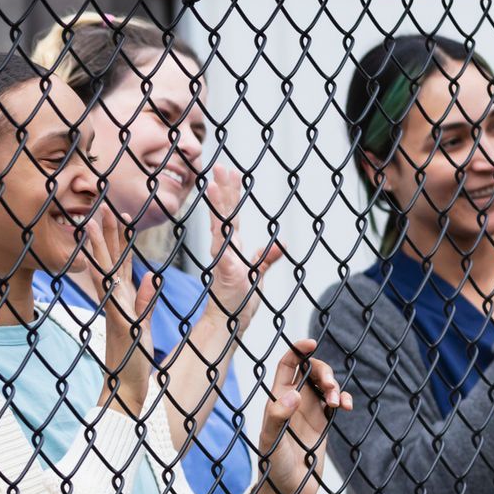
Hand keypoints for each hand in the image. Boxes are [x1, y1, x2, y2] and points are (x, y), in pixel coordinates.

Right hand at [83, 205, 158, 415]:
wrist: (128, 388)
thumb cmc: (134, 356)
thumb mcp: (142, 322)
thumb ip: (145, 299)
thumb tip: (150, 277)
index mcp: (122, 299)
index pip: (119, 262)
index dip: (117, 237)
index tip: (115, 212)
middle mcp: (115, 302)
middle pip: (108, 260)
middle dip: (104, 233)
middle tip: (100, 205)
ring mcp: (115, 312)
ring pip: (105, 274)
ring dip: (99, 250)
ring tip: (93, 226)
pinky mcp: (121, 326)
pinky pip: (119, 302)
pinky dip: (118, 287)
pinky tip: (121, 271)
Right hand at [204, 164, 284, 326]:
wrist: (231, 325)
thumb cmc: (240, 302)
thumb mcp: (259, 275)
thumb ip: (268, 258)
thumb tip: (281, 243)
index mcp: (232, 248)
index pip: (232, 216)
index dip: (231, 195)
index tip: (232, 174)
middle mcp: (225, 250)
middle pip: (224, 215)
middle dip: (223, 191)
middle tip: (220, 167)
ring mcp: (223, 259)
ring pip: (221, 227)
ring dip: (217, 206)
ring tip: (212, 185)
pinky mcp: (226, 272)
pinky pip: (224, 251)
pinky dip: (222, 236)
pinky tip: (219, 223)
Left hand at [247, 339, 350, 493]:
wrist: (288, 493)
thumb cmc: (273, 469)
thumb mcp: (271, 443)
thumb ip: (277, 418)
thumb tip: (294, 394)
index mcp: (277, 399)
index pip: (287, 365)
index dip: (298, 350)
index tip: (311, 343)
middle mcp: (293, 402)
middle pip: (311, 371)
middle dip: (324, 371)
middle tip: (331, 386)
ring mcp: (309, 412)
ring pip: (325, 385)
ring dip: (335, 386)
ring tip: (337, 402)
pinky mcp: (322, 424)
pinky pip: (335, 402)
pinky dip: (343, 399)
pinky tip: (345, 407)